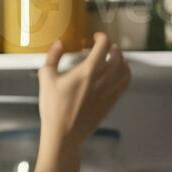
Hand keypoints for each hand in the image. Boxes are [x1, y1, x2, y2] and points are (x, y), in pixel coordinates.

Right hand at [36, 33, 130, 151]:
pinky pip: (126, 82)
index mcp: (88, 70)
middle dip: (111, 47)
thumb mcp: (46, 79)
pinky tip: (118, 73)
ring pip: (125, 68)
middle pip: (117, 55)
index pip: (104, 45)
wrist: (64, 134)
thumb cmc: (53, 107)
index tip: (95, 37)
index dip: (102, 37)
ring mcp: (110, 91)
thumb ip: (52, 57)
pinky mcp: (112, 101)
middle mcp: (103, 79)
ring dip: (121, 59)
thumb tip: (59, 43)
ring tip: (113, 58)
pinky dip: (125, 73)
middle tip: (103, 47)